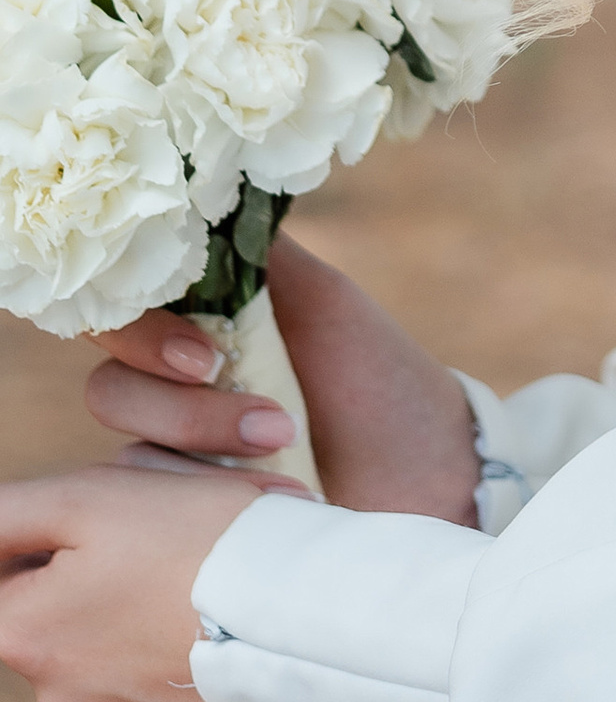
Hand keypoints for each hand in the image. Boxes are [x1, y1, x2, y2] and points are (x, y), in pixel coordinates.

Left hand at [0, 461, 275, 701]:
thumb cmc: (205, 541)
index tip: (130, 536)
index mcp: (27, 634)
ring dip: (159, 659)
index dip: (71, 550)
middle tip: (189, 568)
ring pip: (126, 693)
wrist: (313, 623)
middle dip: (115, 609)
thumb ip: (11, 516)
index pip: (17, 583)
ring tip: (227, 618)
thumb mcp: (97, 495)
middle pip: (75, 642)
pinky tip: (237, 674)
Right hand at [85, 232, 480, 525]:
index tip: (205, 359)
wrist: (420, 473)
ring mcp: (176, 452)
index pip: (119, 311)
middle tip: (272, 423)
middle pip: (109, 390)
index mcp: (196, 318)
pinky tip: (283, 497)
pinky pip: (151, 510)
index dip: (137, 334)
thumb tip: (196, 191)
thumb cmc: (376, 374)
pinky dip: (211, 502)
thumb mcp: (321, 298)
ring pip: (128, 459)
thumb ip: (251, 254)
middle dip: (181, 412)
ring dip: (205, 457)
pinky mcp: (187, 510)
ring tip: (289, 459)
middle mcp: (169, 383)